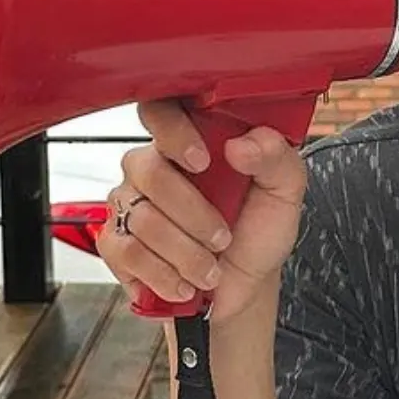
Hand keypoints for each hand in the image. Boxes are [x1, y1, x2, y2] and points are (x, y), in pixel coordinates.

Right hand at [97, 98, 308, 323]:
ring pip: (141, 219)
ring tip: (209, 268)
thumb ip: (275, 159)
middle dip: (193, 214)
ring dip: (185, 253)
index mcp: (189, 143)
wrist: (244, 287)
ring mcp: (128, 205)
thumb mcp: (283, 194)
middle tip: (222, 237)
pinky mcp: (115, 243)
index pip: (161, 112)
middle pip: (149, 171)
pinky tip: (183, 282)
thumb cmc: (256, 232)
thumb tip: (242, 144)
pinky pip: (126, 252)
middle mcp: (151, 168)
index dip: (174, 132)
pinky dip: (162, 274)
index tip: (203, 162)